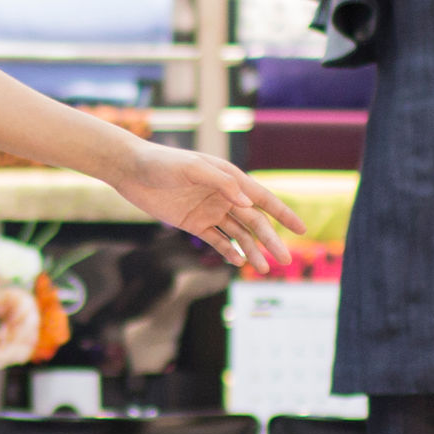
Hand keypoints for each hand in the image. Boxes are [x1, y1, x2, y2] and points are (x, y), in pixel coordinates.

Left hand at [116, 143, 302, 273]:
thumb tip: (248, 203)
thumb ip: (221, 182)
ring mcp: (209, 211)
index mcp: (230, 179)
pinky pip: (217, 240)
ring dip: (252, 251)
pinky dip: (229, 251)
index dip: (283, 214)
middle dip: (271, 241)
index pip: (263, 199)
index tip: (302, 230)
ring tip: (263, 269)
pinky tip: (240, 263)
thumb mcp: (192, 168)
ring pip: (238, 235)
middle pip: (254, 222)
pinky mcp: (193, 223)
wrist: (131, 170)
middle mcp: (224, 196)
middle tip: (285, 260)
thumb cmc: (162, 163)